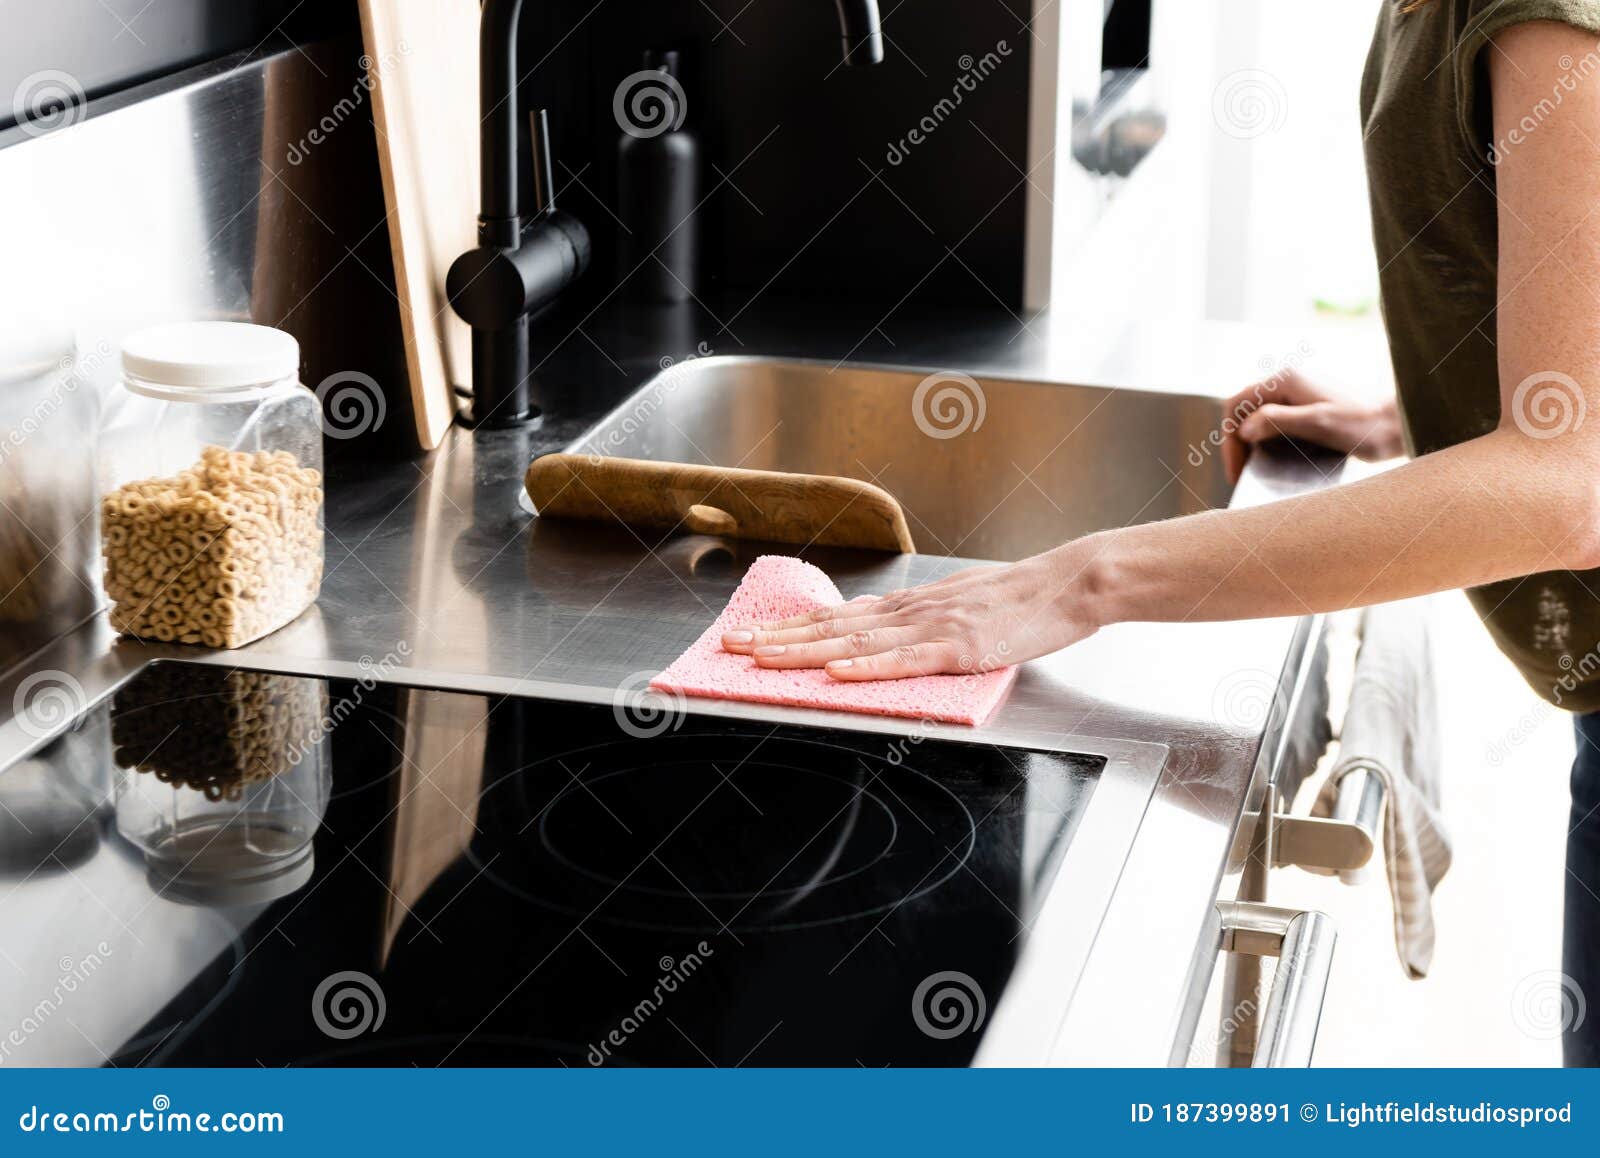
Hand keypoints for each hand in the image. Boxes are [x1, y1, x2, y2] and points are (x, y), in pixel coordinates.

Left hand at [718, 549, 1102, 679]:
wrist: (1067, 584)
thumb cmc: (1018, 600)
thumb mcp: (957, 604)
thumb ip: (918, 622)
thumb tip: (881, 637)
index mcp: (908, 605)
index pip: (835, 616)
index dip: (788, 627)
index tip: (749, 635)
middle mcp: (910, 612)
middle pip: (830, 627)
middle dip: (777, 639)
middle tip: (731, 647)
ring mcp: (932, 628)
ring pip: (855, 642)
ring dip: (804, 652)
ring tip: (763, 659)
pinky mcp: (959, 648)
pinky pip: (905, 660)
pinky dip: (867, 668)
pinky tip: (837, 674)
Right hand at [1221, 369, 1403, 483]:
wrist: (1398, 425)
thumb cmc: (1364, 426)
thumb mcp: (1319, 424)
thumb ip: (1278, 421)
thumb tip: (1244, 429)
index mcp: (1286, 380)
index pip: (1237, 405)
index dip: (1229, 439)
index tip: (1237, 470)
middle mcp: (1288, 382)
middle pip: (1244, 412)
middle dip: (1237, 445)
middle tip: (1241, 476)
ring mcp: (1297, 395)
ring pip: (1257, 420)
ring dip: (1251, 446)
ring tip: (1253, 472)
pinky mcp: (1307, 409)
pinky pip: (1275, 425)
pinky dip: (1268, 445)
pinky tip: (1274, 463)